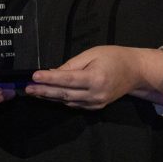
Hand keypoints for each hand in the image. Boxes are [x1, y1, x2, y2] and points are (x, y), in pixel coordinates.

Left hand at [25, 45, 162, 109]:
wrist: (135, 72)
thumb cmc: (114, 57)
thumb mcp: (92, 54)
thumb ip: (72, 64)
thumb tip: (53, 72)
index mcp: (95, 78)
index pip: (67, 79)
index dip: (49, 78)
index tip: (34, 76)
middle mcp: (96, 94)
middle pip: (64, 94)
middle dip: (44, 91)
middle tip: (27, 88)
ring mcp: (96, 103)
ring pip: (68, 101)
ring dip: (50, 96)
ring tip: (35, 91)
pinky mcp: (96, 107)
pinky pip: (75, 104)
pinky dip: (62, 99)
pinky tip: (51, 94)